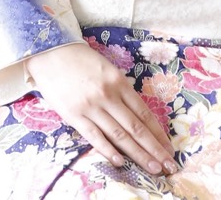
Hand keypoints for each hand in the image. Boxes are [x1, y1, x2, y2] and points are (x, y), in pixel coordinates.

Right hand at [23, 42, 176, 176]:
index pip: (144, 113)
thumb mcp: (108, 70)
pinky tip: (120, 162)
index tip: (169, 148)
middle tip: (169, 165)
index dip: (158, 133)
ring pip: (119, 135)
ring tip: (153, 168)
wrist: (51, 53)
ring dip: (138, 154)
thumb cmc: (81, 60)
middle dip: (154, 149)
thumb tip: (137, 116)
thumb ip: (122, 91)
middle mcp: (108, 96)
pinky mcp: (74, 115)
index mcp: (119, 82)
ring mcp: (91, 107)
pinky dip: (108, 150)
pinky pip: (94, 136)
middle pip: (136, 128)